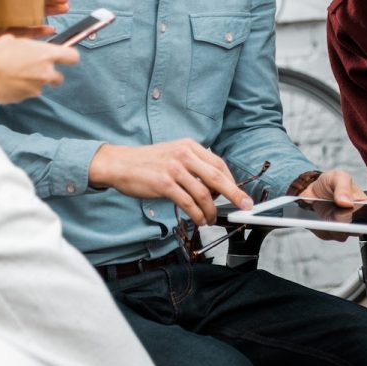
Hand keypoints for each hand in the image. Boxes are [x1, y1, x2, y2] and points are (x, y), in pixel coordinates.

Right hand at [0, 34, 78, 102]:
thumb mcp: (11, 40)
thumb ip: (24, 44)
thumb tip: (19, 44)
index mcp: (46, 54)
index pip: (72, 57)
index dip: (69, 57)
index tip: (65, 58)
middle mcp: (45, 72)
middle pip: (59, 78)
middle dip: (50, 76)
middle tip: (36, 70)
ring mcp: (36, 87)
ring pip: (40, 86)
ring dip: (32, 83)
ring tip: (14, 75)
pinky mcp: (25, 98)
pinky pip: (26, 94)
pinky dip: (19, 90)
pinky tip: (7, 83)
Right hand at [88, 139, 252, 224]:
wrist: (121, 164)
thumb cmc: (148, 163)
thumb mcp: (174, 155)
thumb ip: (193, 167)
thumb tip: (214, 188)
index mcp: (189, 146)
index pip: (218, 164)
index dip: (231, 180)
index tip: (239, 193)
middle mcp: (184, 155)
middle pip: (216, 177)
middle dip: (234, 193)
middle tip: (245, 205)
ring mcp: (174, 169)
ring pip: (203, 193)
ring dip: (211, 210)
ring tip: (212, 219)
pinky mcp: (164, 184)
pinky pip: (188, 202)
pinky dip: (197, 214)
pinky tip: (199, 220)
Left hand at [297, 170, 366, 240]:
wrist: (313, 190)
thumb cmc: (330, 183)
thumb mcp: (337, 177)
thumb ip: (343, 186)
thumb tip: (347, 203)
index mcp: (364, 204)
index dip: (366, 218)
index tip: (354, 214)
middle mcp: (356, 219)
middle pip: (357, 230)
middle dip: (346, 224)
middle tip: (338, 215)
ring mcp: (343, 228)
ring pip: (341, 235)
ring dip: (332, 226)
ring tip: (325, 214)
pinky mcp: (329, 233)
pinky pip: (326, 235)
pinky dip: (320, 227)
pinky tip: (318, 218)